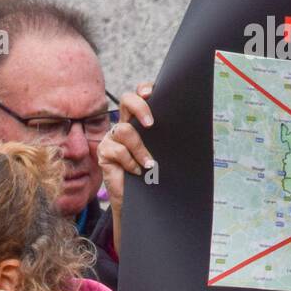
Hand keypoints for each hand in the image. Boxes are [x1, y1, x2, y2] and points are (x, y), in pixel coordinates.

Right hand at [96, 82, 155, 254]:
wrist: (137, 201)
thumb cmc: (151, 176)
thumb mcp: (160, 152)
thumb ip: (164, 137)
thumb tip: (187, 125)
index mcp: (137, 121)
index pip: (138, 95)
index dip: (144, 90)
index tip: (152, 93)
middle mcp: (123, 124)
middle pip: (126, 99)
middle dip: (140, 107)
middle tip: (151, 124)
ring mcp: (111, 138)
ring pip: (125, 130)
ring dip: (140, 149)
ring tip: (149, 164)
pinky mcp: (104, 152)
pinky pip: (118, 150)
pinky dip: (131, 162)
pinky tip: (137, 171)